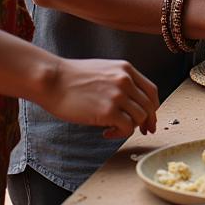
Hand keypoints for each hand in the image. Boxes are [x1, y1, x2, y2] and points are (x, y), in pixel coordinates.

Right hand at [39, 58, 159, 139]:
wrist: (52, 79)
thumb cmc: (72, 77)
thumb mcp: (103, 70)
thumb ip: (120, 81)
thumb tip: (130, 101)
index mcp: (126, 69)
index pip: (151, 90)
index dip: (153, 107)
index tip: (149, 119)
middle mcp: (126, 80)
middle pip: (149, 106)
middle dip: (148, 122)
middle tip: (143, 132)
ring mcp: (118, 95)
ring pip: (140, 118)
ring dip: (130, 128)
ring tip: (113, 129)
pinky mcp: (108, 110)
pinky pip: (126, 128)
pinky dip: (119, 134)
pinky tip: (105, 133)